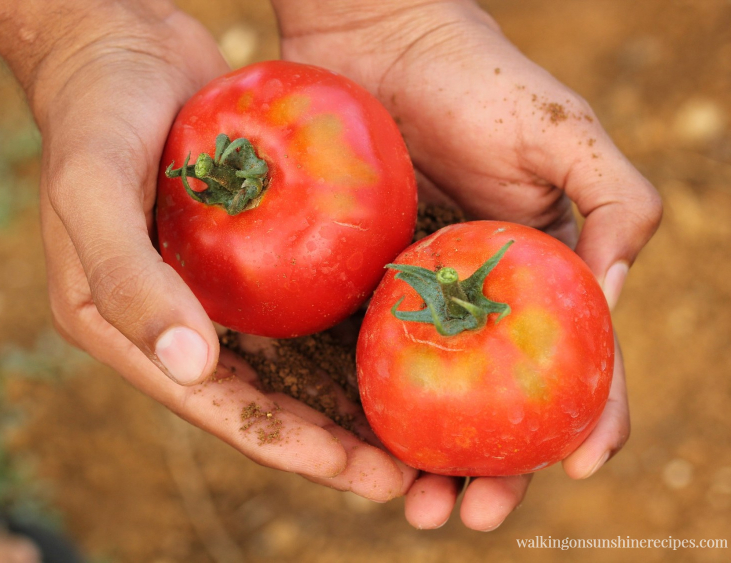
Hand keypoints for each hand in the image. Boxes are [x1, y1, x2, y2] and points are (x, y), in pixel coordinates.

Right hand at [2, 1, 410, 500]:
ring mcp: (214, 294)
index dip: (292, 447)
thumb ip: (129, 281)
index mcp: (129, 330)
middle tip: (405, 474)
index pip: (221, 408)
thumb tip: (190, 368)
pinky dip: (343, 337)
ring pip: (291, 366)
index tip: (362, 475)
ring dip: (347, 403)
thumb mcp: (93, 189)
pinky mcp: (246, 258)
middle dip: (332, 446)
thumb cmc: (96, 113)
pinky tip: (395, 348)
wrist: (121, 47)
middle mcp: (175, 325)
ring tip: (411, 432)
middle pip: (265, 402)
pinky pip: (301, 308)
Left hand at [274, 0, 661, 529]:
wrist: (375, 42)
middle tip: (474, 515)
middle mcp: (482, 296)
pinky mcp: (360, 287)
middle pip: (499, 399)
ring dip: (432, 460)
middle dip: (498, 467)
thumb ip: (618, 204)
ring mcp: (419, 297)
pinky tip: (364, 450)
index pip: (575, 360)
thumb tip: (614, 297)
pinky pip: (370, 359)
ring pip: (435, 399)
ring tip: (418, 508)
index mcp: (541, 272)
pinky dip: (374, 411)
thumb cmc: (475, 79)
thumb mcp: (566, 133)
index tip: (580, 469)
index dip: (587, 419)